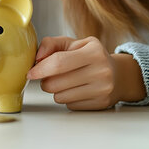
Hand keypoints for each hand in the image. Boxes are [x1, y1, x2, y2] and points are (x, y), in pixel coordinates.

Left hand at [26, 36, 145, 109]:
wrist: (118, 75)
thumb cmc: (90, 57)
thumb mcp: (73, 43)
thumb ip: (51, 44)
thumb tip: (37, 58)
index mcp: (93, 51)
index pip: (59, 62)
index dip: (40, 69)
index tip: (31, 73)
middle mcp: (101, 70)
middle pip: (56, 83)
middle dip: (45, 81)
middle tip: (49, 76)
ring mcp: (102, 89)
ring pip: (60, 97)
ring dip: (56, 91)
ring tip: (65, 82)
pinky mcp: (100, 103)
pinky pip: (70, 105)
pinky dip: (67, 98)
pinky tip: (76, 90)